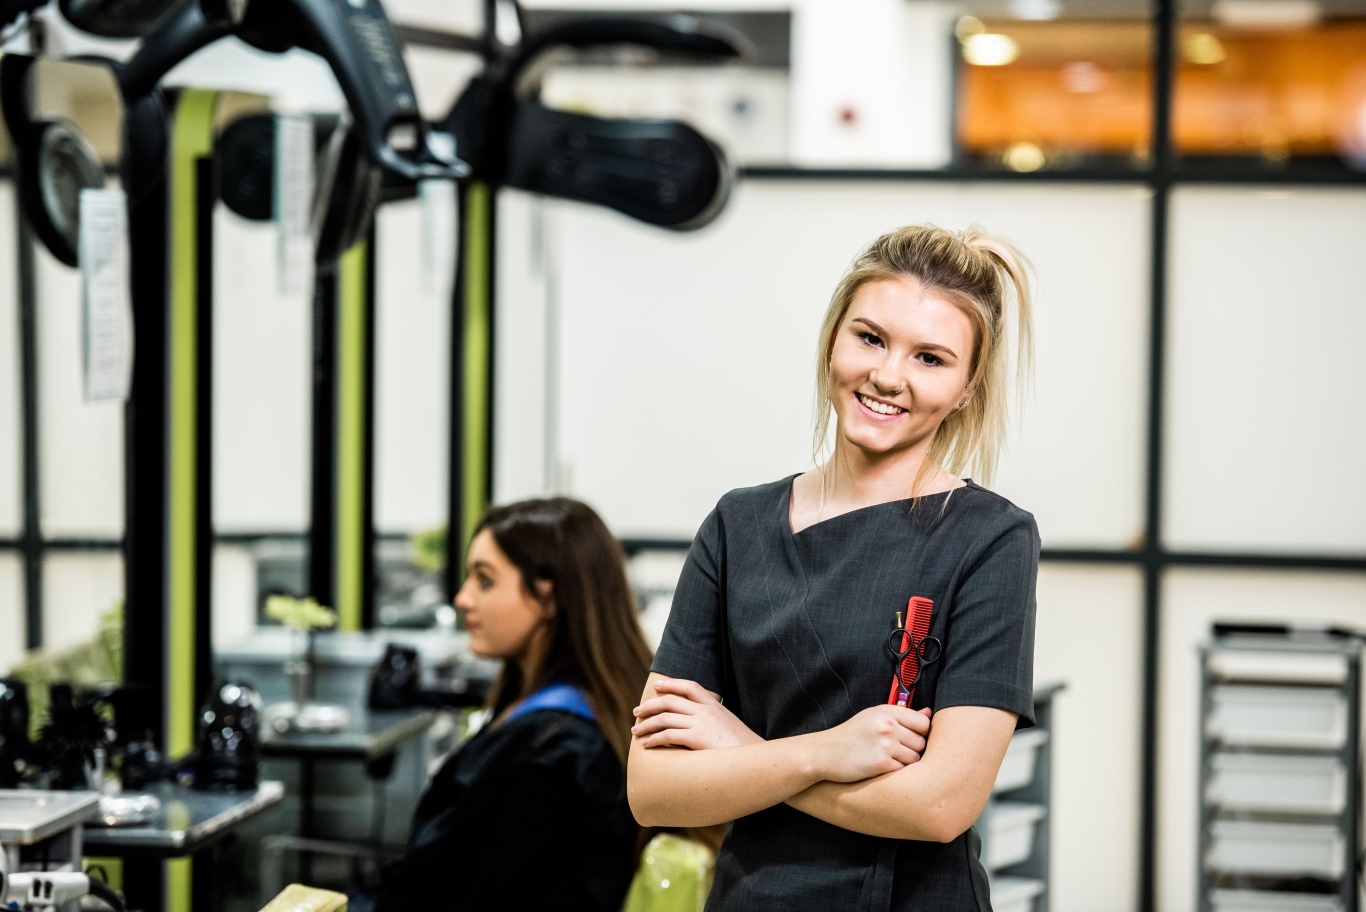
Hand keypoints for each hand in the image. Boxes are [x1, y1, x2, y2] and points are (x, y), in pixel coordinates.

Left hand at [631, 677, 762, 749]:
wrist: (759, 760)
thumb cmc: (745, 749)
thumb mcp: (730, 727)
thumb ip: (714, 721)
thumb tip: (699, 727)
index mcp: (715, 705)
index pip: (690, 685)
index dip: (671, 683)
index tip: (656, 686)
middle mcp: (706, 710)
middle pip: (670, 700)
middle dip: (649, 706)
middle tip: (636, 713)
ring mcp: (702, 723)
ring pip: (665, 717)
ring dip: (646, 724)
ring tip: (635, 731)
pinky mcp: (698, 738)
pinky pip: (668, 734)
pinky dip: (654, 738)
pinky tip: (647, 745)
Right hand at [814, 705, 932, 782]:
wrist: (824, 752)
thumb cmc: (850, 735)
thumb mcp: (873, 716)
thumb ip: (902, 715)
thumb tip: (929, 712)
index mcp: (887, 711)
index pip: (924, 722)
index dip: (920, 732)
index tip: (910, 737)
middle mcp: (888, 726)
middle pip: (921, 742)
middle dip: (912, 749)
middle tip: (895, 751)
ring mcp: (885, 745)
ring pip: (915, 758)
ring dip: (905, 762)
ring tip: (887, 759)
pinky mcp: (881, 764)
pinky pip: (903, 771)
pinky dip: (895, 772)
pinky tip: (881, 767)